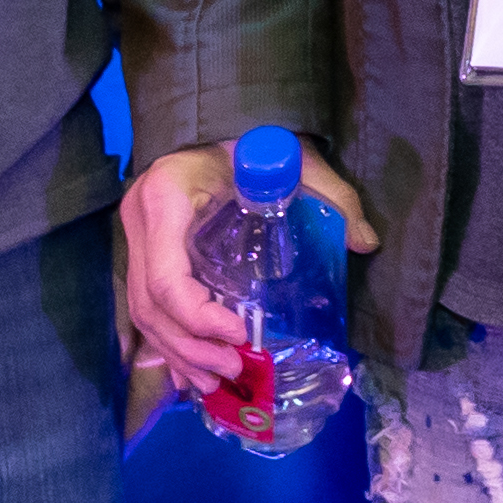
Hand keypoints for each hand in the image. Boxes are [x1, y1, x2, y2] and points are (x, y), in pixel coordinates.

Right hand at [116, 139, 379, 400]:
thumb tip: (367, 242)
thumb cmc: (251, 141)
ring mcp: (134, 239)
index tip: (241, 334)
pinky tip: (189, 374)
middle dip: (190, 346)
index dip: (199, 317)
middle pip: (150, 306)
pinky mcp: (141, 253)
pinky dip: (167, 345)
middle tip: (233, 368)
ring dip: (178, 354)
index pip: (167, 278)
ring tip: (216, 380)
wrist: (214, 122)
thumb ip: (332, 196)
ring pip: (143, 315)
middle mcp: (139, 222)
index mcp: (165, 197)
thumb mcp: (295, 160)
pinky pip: (145, 310)